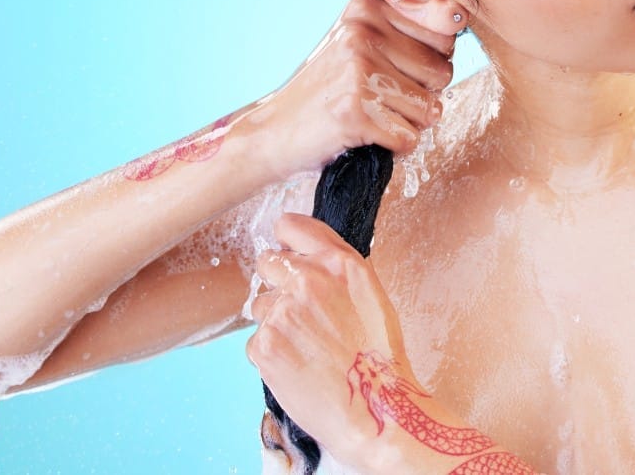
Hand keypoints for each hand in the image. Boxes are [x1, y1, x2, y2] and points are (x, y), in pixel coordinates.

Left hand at [245, 212, 417, 465]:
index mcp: (337, 262)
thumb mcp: (369, 291)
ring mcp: (282, 312)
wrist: (374, 408)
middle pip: (266, 261)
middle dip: (278, 282)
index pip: (288, 226)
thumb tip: (302, 248)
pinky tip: (298, 365)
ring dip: (275, 321)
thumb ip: (336, 263)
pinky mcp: (264, 345)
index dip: (287, 242)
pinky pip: (256, 339)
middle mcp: (307, 280)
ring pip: (260, 305)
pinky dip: (272, 353)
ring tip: (306, 346)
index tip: (289, 254)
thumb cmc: (378, 353)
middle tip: (301, 312)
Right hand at [254, 0, 456, 180]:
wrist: (273, 132)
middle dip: (421, 96)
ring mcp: (358, 70)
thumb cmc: (326, 91)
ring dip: (406, 124)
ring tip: (371, 116)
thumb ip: (405, 28)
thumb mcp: (358, 45)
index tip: (396, 72)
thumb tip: (458, 16)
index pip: (444, 33)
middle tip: (378, 99)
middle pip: (442, 73)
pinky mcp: (356, 110)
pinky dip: (393, 147)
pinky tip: (364, 135)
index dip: (429, 63)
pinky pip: (409, 138)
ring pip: (429, 109)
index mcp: (366, 9)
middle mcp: (362, 33)